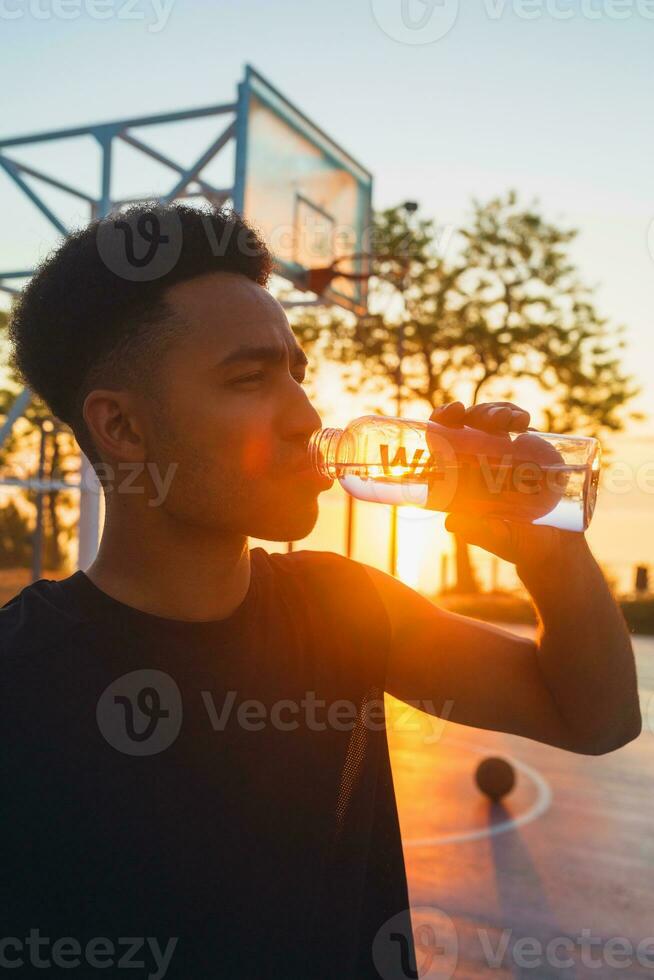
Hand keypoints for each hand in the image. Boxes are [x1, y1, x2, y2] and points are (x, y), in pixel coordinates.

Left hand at [431, 401, 580, 569]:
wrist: (554, 544)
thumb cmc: (518, 544)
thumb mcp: (498, 538)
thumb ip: (478, 532)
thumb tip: (450, 523)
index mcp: (461, 479)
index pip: (442, 442)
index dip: (442, 420)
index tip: (453, 413)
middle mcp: (477, 462)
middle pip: (465, 424)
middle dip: (472, 413)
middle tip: (487, 418)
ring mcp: (502, 452)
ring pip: (489, 419)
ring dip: (495, 412)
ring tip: (511, 423)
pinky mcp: (526, 449)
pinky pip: (515, 422)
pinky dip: (516, 415)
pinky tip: (523, 421)